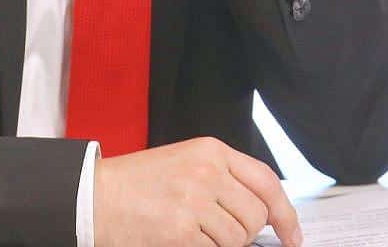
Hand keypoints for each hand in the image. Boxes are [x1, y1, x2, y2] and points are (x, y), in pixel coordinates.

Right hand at [93, 137, 303, 246]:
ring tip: (193, 234)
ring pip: (238, 239)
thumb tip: (263, 214)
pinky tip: (183, 240)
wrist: (94, 197)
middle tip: (217, 233)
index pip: (267, 181)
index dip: (286, 213)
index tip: (293, 236)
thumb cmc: (136, 184)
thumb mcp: (185, 163)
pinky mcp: (181, 232)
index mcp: (211, 151)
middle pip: (255, 216)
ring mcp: (195, 202)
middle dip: (244, 233)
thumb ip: (223, 179)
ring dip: (222, 245)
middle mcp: (207, 172)